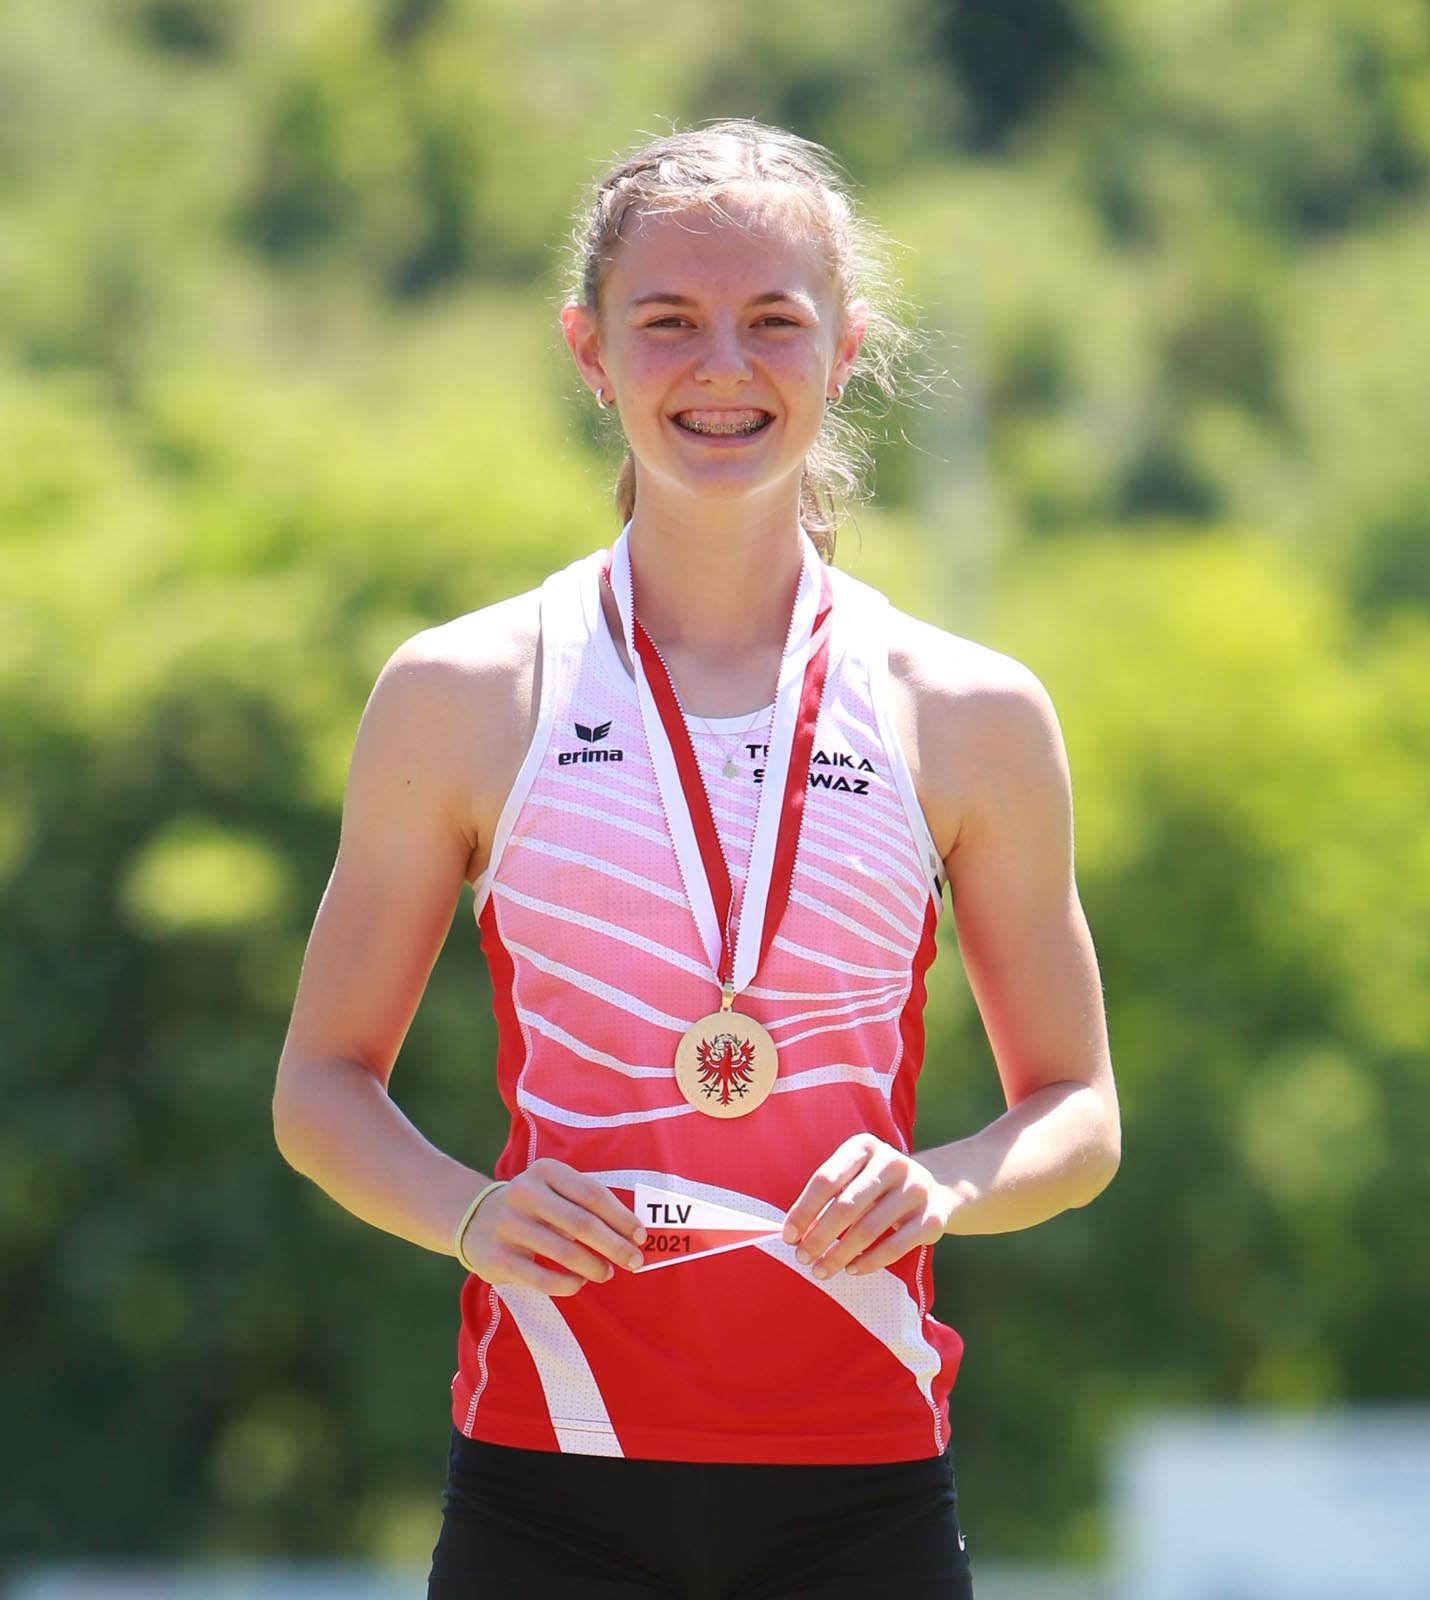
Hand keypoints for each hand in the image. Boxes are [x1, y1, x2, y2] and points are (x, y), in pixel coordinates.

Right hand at [459, 1160, 646, 1295]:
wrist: (474, 1219)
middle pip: (582, 1222)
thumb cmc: (533, 1206)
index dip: (621, 1216)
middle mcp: (524, 1194)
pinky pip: (542, 1278)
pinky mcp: (498, 1258)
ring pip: (564, 1252)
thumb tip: (632, 1233)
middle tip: (635, 1261)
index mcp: (545, 1171)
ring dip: (594, 1266)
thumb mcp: (554, 1190)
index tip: (641, 1235)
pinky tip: (580, 1282)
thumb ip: (587, 1204)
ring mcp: (508, 1226)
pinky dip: (568, 1283)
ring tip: (607, 1273)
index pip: (592, 1193)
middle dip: (615, 1245)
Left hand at [782, 1135, 954, 1278]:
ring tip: (822, 1269)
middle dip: (819, 1237)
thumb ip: (828, 1197)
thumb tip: (795, 1233)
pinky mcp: (932, 1217)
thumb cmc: (877, 1185)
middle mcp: (892, 1162)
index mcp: (864, 1147)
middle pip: (846, 1206)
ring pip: (869, 1229)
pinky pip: (895, 1246)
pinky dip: (869, 1262)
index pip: (826, 1179)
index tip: (788, 1236)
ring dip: (840, 1255)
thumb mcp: (854, 1176)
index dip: (804, 1210)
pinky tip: (852, 1269)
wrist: (934, 1187)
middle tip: (802, 1258)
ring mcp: (915, 1189)